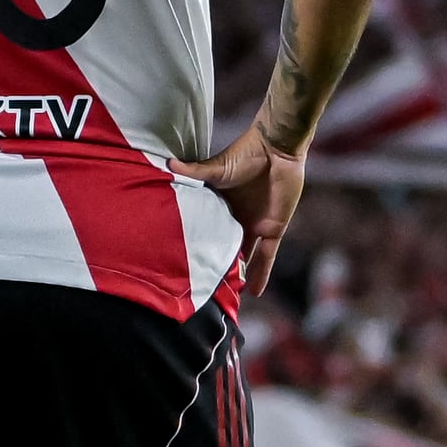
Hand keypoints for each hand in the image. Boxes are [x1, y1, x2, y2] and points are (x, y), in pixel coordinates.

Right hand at [173, 125, 307, 297]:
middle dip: (216, 266)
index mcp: (219, 205)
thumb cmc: (245, 154)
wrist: (278, 148)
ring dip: (239, 275)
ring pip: (245, 257)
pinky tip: (255, 292)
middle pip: (224, 247)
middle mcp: (235, 218)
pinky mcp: (274, 228)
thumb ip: (195, 172)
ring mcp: (255, 225)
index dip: (197, 246)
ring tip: (226, 299)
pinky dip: (262, 273)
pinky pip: (268, 256)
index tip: (183, 264)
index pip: (206, 230)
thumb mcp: (217, 168)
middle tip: (202, 289)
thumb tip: (168, 164)